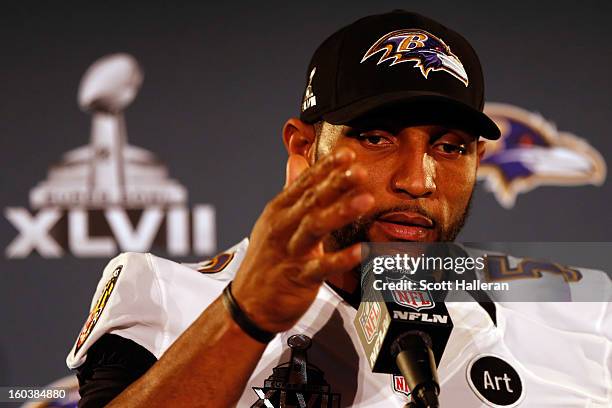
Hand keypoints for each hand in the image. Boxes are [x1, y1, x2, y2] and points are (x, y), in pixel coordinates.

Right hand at [231, 147, 373, 332]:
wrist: (248, 304)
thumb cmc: (266, 260)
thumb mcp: (274, 220)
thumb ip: (292, 189)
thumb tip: (297, 159)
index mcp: (279, 211)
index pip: (305, 183)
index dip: (326, 167)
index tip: (347, 153)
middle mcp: (283, 227)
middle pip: (312, 200)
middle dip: (336, 183)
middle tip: (358, 170)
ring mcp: (290, 252)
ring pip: (315, 227)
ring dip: (340, 212)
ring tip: (364, 200)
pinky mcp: (298, 277)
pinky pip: (321, 267)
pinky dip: (340, 259)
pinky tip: (360, 251)